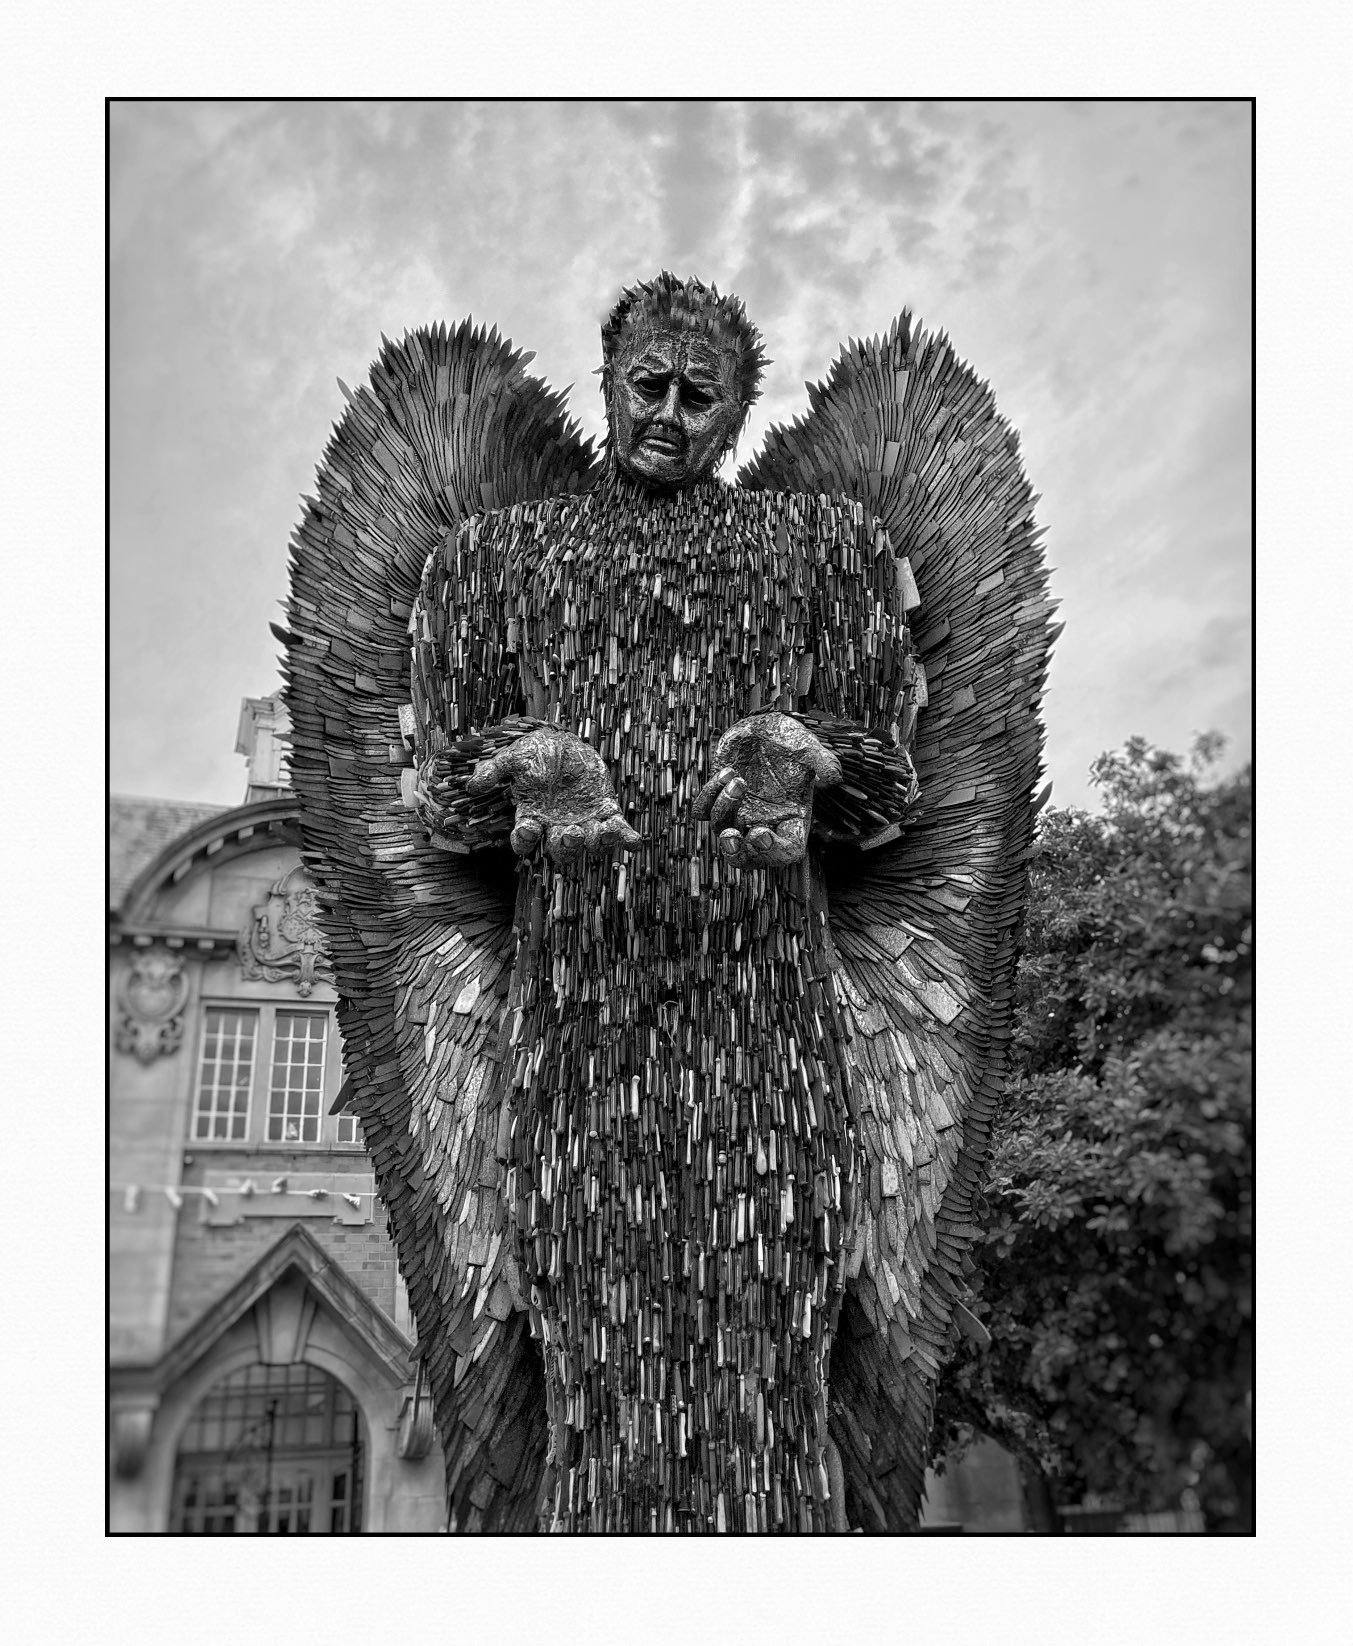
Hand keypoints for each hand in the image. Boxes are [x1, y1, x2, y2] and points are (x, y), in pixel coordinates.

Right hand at [466, 726, 639, 862]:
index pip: (525, 840)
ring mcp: (584, 823)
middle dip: (565, 846)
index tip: (529, 829)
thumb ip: (495, 770)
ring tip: (602, 833)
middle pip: (560, 849)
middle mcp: (557, 828)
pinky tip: (634, 842)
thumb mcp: (515, 757)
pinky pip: (617, 832)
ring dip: (597, 843)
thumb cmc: (536, 753)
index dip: (526, 840)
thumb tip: (472, 785)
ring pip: (590, 845)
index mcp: (532, 819)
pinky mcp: (606, 814)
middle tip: (570, 834)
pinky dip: (626, 839)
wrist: (565, 743)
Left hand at [692, 713, 841, 866]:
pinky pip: (703, 811)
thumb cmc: (790, 740)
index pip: (787, 852)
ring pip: (722, 831)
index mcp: (792, 820)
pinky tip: (727, 772)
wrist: (764, 726)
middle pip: (747, 858)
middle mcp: (765, 822)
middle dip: (735, 854)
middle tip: (729, 836)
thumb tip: (834, 777)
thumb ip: (823, 762)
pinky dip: (709, 795)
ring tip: (737, 780)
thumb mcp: (809, 748)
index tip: (761, 833)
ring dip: (725, 808)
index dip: (773, 852)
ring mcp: (740, 813)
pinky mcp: (719, 799)